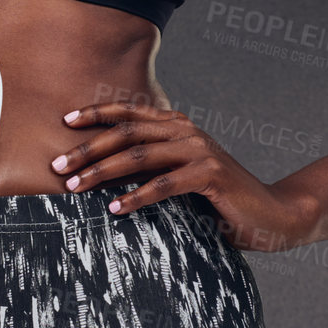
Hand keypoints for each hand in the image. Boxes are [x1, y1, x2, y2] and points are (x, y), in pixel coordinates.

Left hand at [49, 100, 320, 250]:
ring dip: (102, 172)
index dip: (96, 113)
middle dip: (87, 148)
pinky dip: (136, 197)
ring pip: (139, 155)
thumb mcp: (180, 177)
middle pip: (126, 133)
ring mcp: (199, 150)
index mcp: (177, 126)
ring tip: (75, 187)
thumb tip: (103, 175)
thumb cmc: (219, 200)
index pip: (129, 113)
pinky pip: (164, 185)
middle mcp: (186, 131)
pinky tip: (115, 209)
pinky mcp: (210, 175)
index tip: (65, 121)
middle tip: (56, 166)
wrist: (271, 215)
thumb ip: (152, 168)